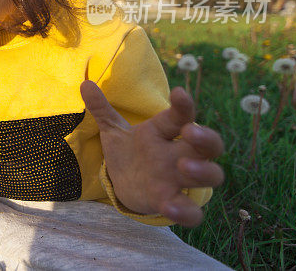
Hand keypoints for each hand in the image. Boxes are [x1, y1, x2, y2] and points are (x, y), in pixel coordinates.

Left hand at [80, 81, 224, 226]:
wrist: (123, 185)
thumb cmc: (127, 152)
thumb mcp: (113, 130)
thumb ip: (101, 108)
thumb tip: (85, 84)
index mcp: (164, 132)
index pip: (180, 115)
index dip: (183, 104)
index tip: (178, 93)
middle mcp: (178, 154)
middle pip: (210, 145)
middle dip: (206, 138)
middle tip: (190, 131)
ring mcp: (178, 180)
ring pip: (211, 175)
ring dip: (203, 171)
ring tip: (185, 166)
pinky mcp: (172, 203)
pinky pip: (191, 212)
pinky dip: (185, 211)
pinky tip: (170, 207)